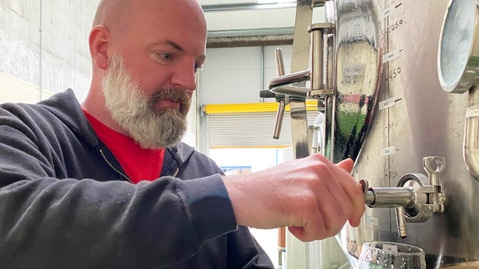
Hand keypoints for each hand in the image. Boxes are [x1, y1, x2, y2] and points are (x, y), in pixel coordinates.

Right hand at [223, 154, 364, 241]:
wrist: (239, 197)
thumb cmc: (266, 190)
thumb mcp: (300, 175)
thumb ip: (326, 173)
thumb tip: (348, 165)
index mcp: (319, 162)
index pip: (353, 187)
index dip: (357, 209)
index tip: (353, 220)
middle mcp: (318, 170)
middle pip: (347, 208)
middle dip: (332, 223)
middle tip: (312, 223)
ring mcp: (313, 185)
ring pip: (336, 221)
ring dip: (318, 230)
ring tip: (300, 223)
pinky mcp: (306, 202)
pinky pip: (320, 230)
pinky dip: (306, 235)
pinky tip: (292, 225)